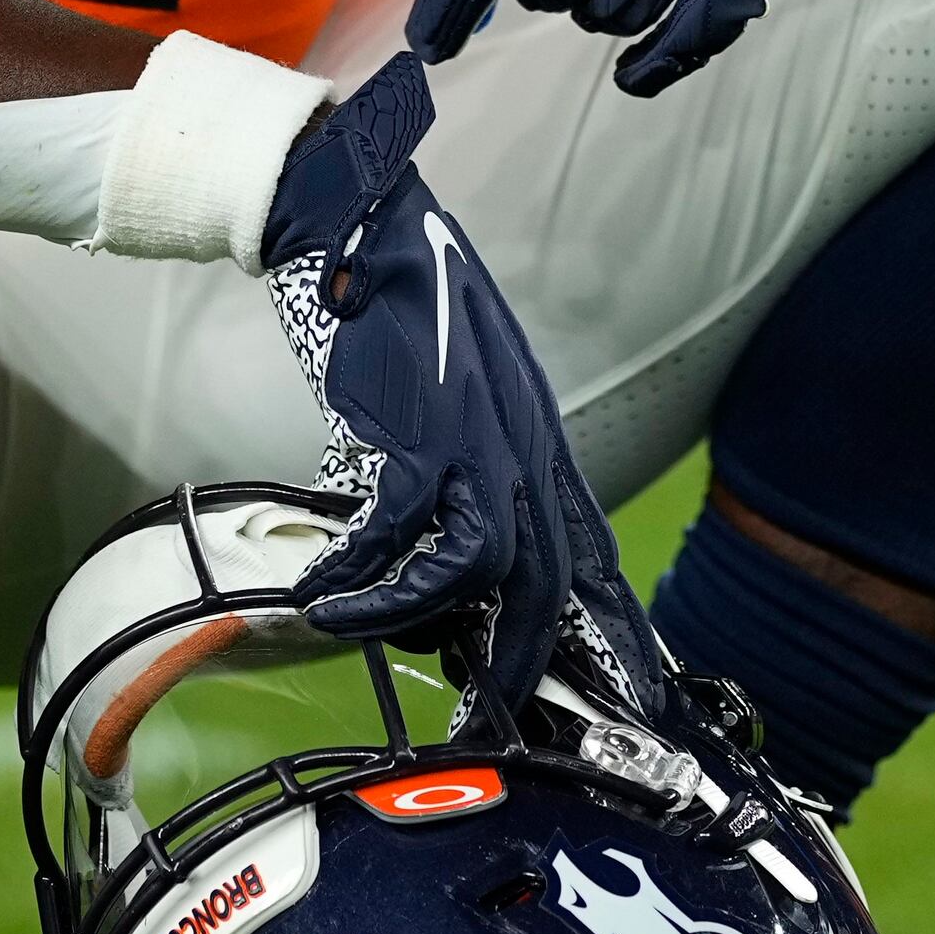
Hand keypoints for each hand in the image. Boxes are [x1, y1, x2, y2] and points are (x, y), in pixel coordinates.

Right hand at [260, 57, 661, 719]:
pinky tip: (325, 583)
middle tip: (480, 711)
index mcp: (540, 438)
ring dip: (412, 615)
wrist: (362, 222)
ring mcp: (477, 438)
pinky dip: (364, 573)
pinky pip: (402, 533)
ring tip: (353, 620)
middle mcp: (524, 444)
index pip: (592, 553)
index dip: (609, 630)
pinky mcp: (418, 432)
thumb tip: (451, 540)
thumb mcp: (464, 389)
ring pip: (482, 568)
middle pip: (549, 580)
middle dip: (521, 659)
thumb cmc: (404, 305)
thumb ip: (474, 460)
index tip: (608, 692)